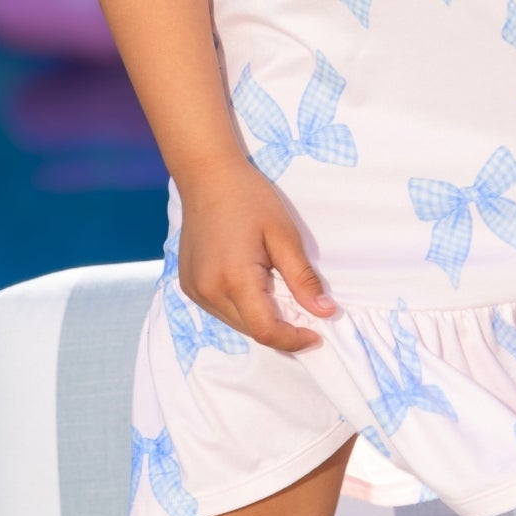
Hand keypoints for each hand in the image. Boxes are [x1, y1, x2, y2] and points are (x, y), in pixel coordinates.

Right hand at [174, 155, 337, 352]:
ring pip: (235, 323)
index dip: (294, 340)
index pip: (266, 331)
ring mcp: (195, 290)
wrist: (207, 175)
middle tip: (306, 315)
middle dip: (281, 331)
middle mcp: (209, 292)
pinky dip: (242, 309)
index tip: (317, 336)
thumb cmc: (249, 198)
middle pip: (251, 331)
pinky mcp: (189, 285)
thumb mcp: (284, 235)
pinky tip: (254, 287)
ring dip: (260, 320)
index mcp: (234, 279)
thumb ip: (303, 279)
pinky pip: (220, 310)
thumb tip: (326, 313)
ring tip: (279, 295)